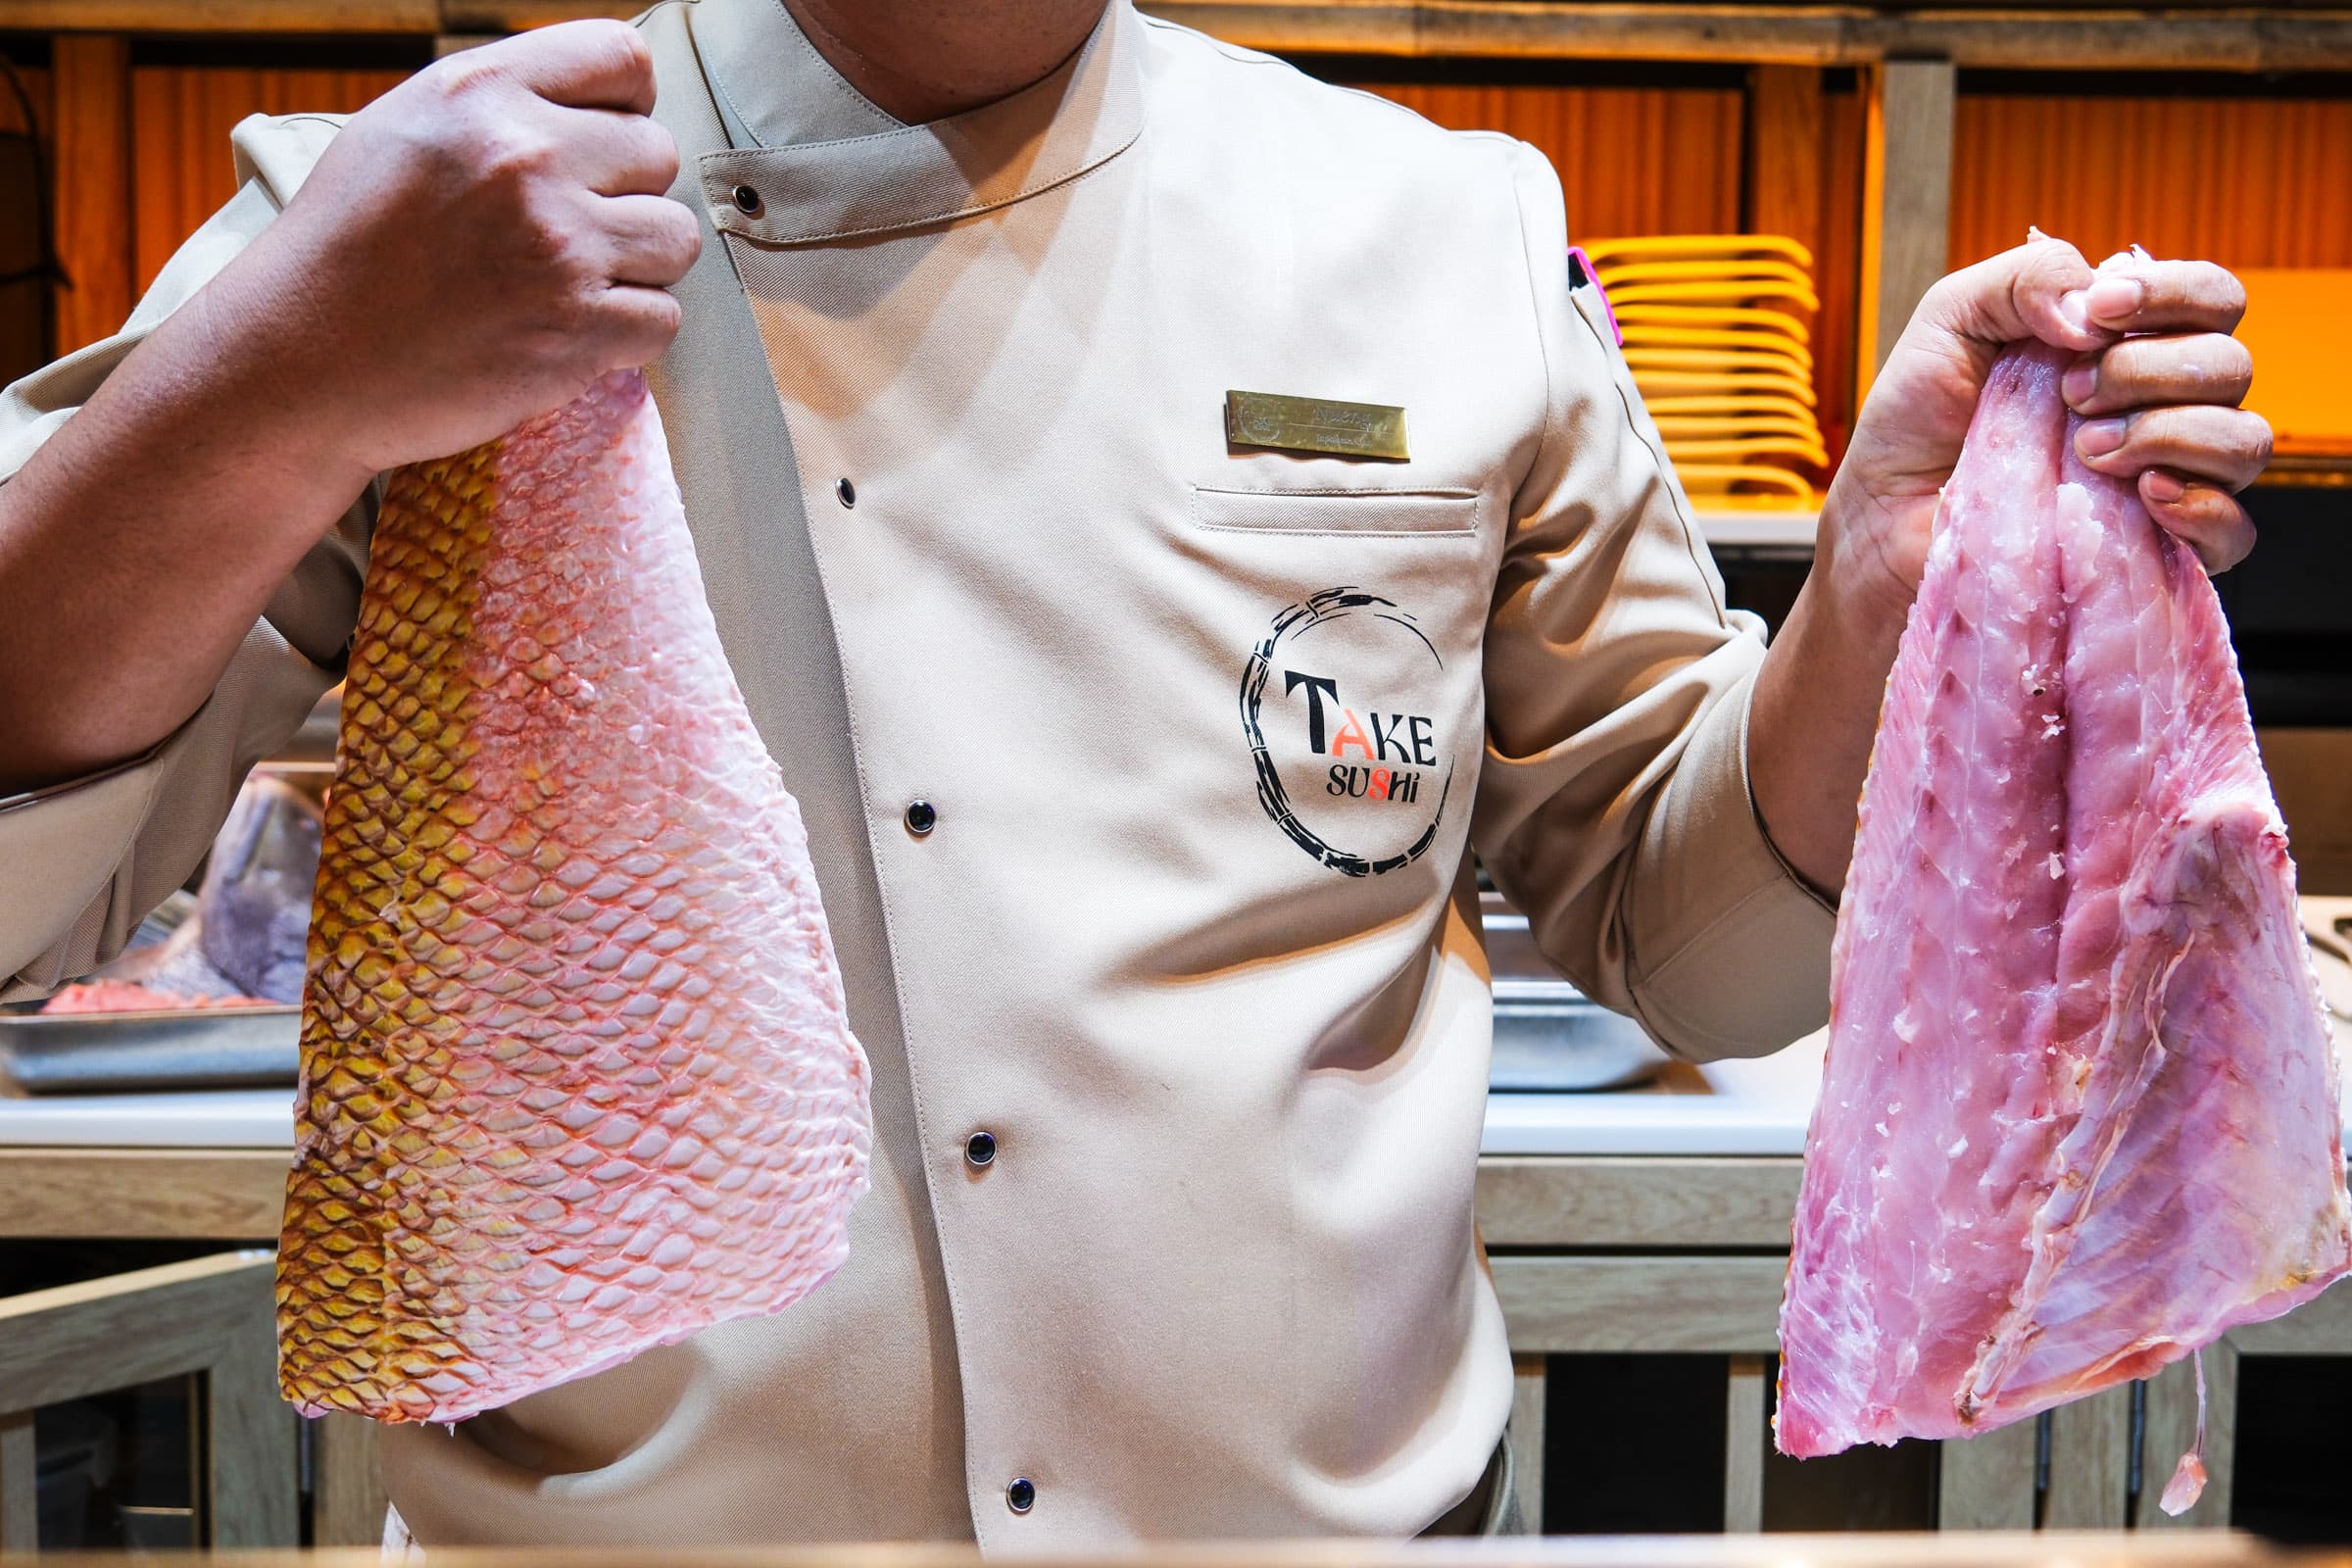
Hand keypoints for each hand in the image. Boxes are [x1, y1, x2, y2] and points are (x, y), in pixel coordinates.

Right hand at [202, 20, 699, 478]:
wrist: (302, 362)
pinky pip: (664, 318)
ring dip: (638, 267)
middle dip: (624, 195)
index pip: (622, 58)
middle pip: (658, 153)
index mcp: (482, 95)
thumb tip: (593, 105)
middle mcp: (526, 158)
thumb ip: (502, 107)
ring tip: (568, 285)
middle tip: (563, 235)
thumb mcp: (405, 129)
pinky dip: (627, 335)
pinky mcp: (577, 328)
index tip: (599, 148)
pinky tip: (568, 333)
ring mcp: (558, 245)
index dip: (624, 107)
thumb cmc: (347, 251)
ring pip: (674, 237)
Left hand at [1822, 234, 2270, 631]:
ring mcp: (2166, 479)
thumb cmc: (1918, 420)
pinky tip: (2143, 495)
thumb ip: (2026, 279)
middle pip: (2230, 366)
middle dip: (2148, 368)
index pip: (2213, 300)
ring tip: (2085, 450)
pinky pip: (2234, 533)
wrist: (1881, 517)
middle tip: (2068, 395)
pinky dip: (2202, 508)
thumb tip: (2096, 310)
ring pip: (2243, 442)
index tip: (2098, 313)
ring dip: (2169, 432)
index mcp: (2128, 343)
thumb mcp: (1953, 319)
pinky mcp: (2157, 553)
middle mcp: (2162, 406)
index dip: (2175, 293)